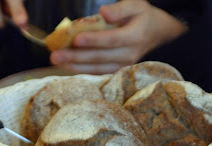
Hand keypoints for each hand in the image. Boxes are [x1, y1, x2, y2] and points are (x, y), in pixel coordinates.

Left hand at [50, 0, 185, 73]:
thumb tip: (102, 12)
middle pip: (100, 57)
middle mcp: (129, 54)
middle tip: (55, 55)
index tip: (76, 39)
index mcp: (135, 36)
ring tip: (56, 61)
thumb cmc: (142, 16)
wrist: (156, 32)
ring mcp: (123, 65)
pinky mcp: (117, 70)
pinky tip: (65, 65)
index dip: (94, 40)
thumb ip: (120, 8)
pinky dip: (81, 70)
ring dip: (75, 66)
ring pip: (96, 68)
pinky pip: (97, 72)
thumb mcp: (136, 5)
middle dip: (76, 57)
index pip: (112, 40)